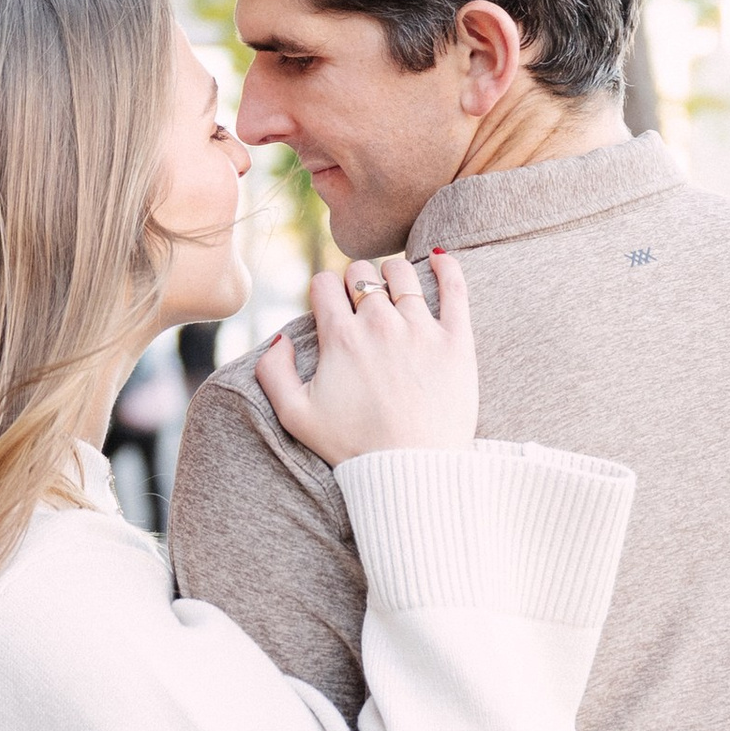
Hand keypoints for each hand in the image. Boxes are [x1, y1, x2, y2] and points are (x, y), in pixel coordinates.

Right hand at [253, 250, 475, 467]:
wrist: (412, 472)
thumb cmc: (353, 448)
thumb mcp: (295, 416)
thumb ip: (273, 372)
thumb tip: (280, 338)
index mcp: (340, 337)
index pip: (325, 284)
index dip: (324, 292)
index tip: (331, 308)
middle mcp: (379, 324)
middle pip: (362, 274)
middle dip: (356, 283)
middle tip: (361, 304)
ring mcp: (421, 329)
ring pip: (403, 274)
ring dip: (392, 275)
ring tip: (394, 289)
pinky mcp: (457, 340)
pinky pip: (454, 287)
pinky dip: (447, 265)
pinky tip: (439, 258)